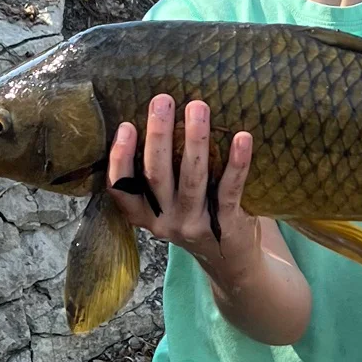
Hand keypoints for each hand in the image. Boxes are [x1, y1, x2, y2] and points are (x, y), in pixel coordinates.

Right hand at [108, 94, 261, 283]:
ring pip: (192, 178)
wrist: (231, 261)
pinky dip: (237, 163)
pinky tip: (242, 137)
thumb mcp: (170, 202)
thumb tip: (161, 114)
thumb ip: (162, 172)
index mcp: (146, 214)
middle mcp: (166, 222)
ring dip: (195, 140)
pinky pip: (229, 190)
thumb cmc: (198, 215)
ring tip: (197, 107)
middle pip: (156, 175)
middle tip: (162, 99)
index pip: (122, 190)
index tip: (125, 125)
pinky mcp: (225, 225)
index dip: (120, 159)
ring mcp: (194, 225)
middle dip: (158, 135)